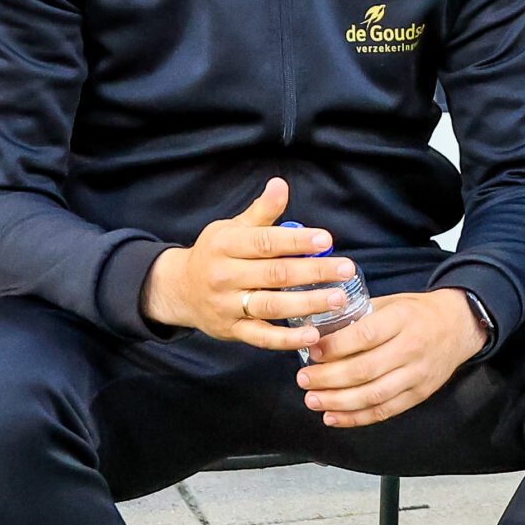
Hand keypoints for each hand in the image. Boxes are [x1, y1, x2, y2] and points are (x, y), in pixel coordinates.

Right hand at [138, 177, 358, 349]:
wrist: (178, 290)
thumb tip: (280, 184)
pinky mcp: (232, 331)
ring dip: (307, 303)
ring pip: (271, 305)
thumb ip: (261, 211)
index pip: (265, 242)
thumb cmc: (215, 254)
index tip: (327, 240)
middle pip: (274, 273)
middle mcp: (224, 275)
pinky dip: (287, 339)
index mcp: (225, 245)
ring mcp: (227, 305)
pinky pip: (261, 337)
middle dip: (313, 271)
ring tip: (338, 299)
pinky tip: (312, 335)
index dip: (297, 240)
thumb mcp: (232, 228)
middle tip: (346, 269)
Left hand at [296, 290, 485, 428]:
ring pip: (373, 395)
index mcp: (403, 319)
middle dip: (328, 378)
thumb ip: (360, 316)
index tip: (312, 350)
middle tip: (304, 379)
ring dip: (338, 402)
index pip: (365, 335)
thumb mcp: (392, 302)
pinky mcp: (420, 393)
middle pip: (364, 370)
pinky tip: (334, 417)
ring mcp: (418, 374)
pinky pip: (385, 410)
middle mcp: (412, 348)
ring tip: (313, 400)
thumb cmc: (420, 313)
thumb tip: (320, 331)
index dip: (335, 346)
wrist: (461, 326)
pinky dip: (357, 418)